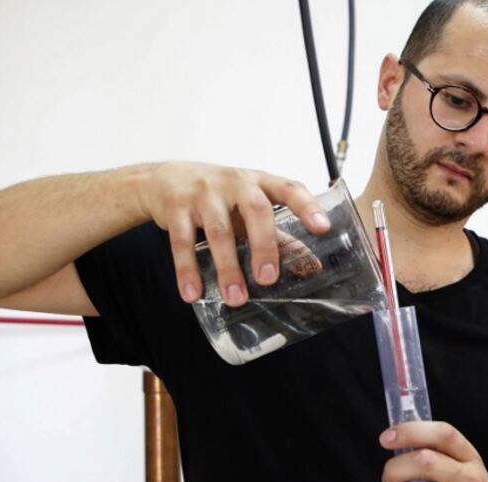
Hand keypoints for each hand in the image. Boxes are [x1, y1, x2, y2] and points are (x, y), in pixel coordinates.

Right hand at [136, 162, 331, 304]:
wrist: (165, 179)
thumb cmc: (219, 196)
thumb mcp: (250, 209)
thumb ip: (281, 236)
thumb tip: (311, 267)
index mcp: (259, 182)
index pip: (289, 189)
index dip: (307, 206)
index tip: (322, 227)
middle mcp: (234, 183)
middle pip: (255, 210)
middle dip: (263, 246)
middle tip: (268, 279)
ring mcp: (203, 193)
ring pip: (218, 231)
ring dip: (227, 267)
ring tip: (235, 297)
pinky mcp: (176, 208)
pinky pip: (182, 241)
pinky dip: (187, 270)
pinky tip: (193, 293)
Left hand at [380, 421, 487, 481]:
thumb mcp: (466, 472)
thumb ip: (438, 457)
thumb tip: (396, 444)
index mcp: (471, 459)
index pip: (442, 434)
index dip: (410, 431)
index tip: (386, 439)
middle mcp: (472, 481)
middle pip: (424, 462)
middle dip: (393, 470)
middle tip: (389, 481)